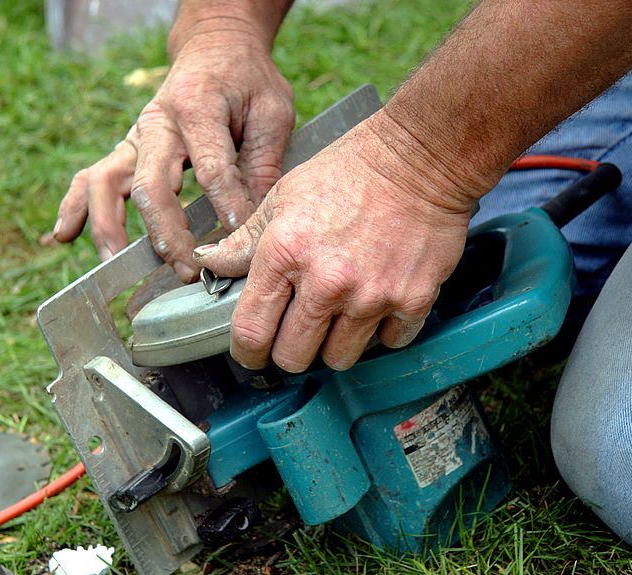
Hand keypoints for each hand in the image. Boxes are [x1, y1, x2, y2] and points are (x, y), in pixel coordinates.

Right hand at [53, 34, 293, 282]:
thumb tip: (253, 222)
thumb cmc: (247, 82)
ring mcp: (135, 138)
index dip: (226, 208)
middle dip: (166, 233)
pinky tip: (63, 236)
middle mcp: (157, 123)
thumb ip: (262, 164)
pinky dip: (74, 206)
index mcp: (197, 106)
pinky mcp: (126, 150)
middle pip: (151, 185)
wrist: (215, 49)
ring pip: (109, 184)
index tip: (240, 241)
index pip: (210, 169)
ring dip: (110, 227)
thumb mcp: (272, 112)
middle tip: (189, 269)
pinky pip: (90, 178)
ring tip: (117, 262)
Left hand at [193, 111, 480, 371]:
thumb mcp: (284, 196)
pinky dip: (381, 332)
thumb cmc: (350, 172)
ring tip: (338, 317)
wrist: (421, 158)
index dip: (246, 352)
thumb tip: (210, 263)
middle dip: (289, 352)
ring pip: (339, 358)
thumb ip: (245, 240)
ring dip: (334, 345)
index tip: (251, 354)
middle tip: (296, 335)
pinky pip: (388, 343)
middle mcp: (327, 282)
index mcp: (286, 253)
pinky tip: (377, 305)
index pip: (251, 331)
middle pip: (293, 357)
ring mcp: (372, 296)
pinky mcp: (412, 300)